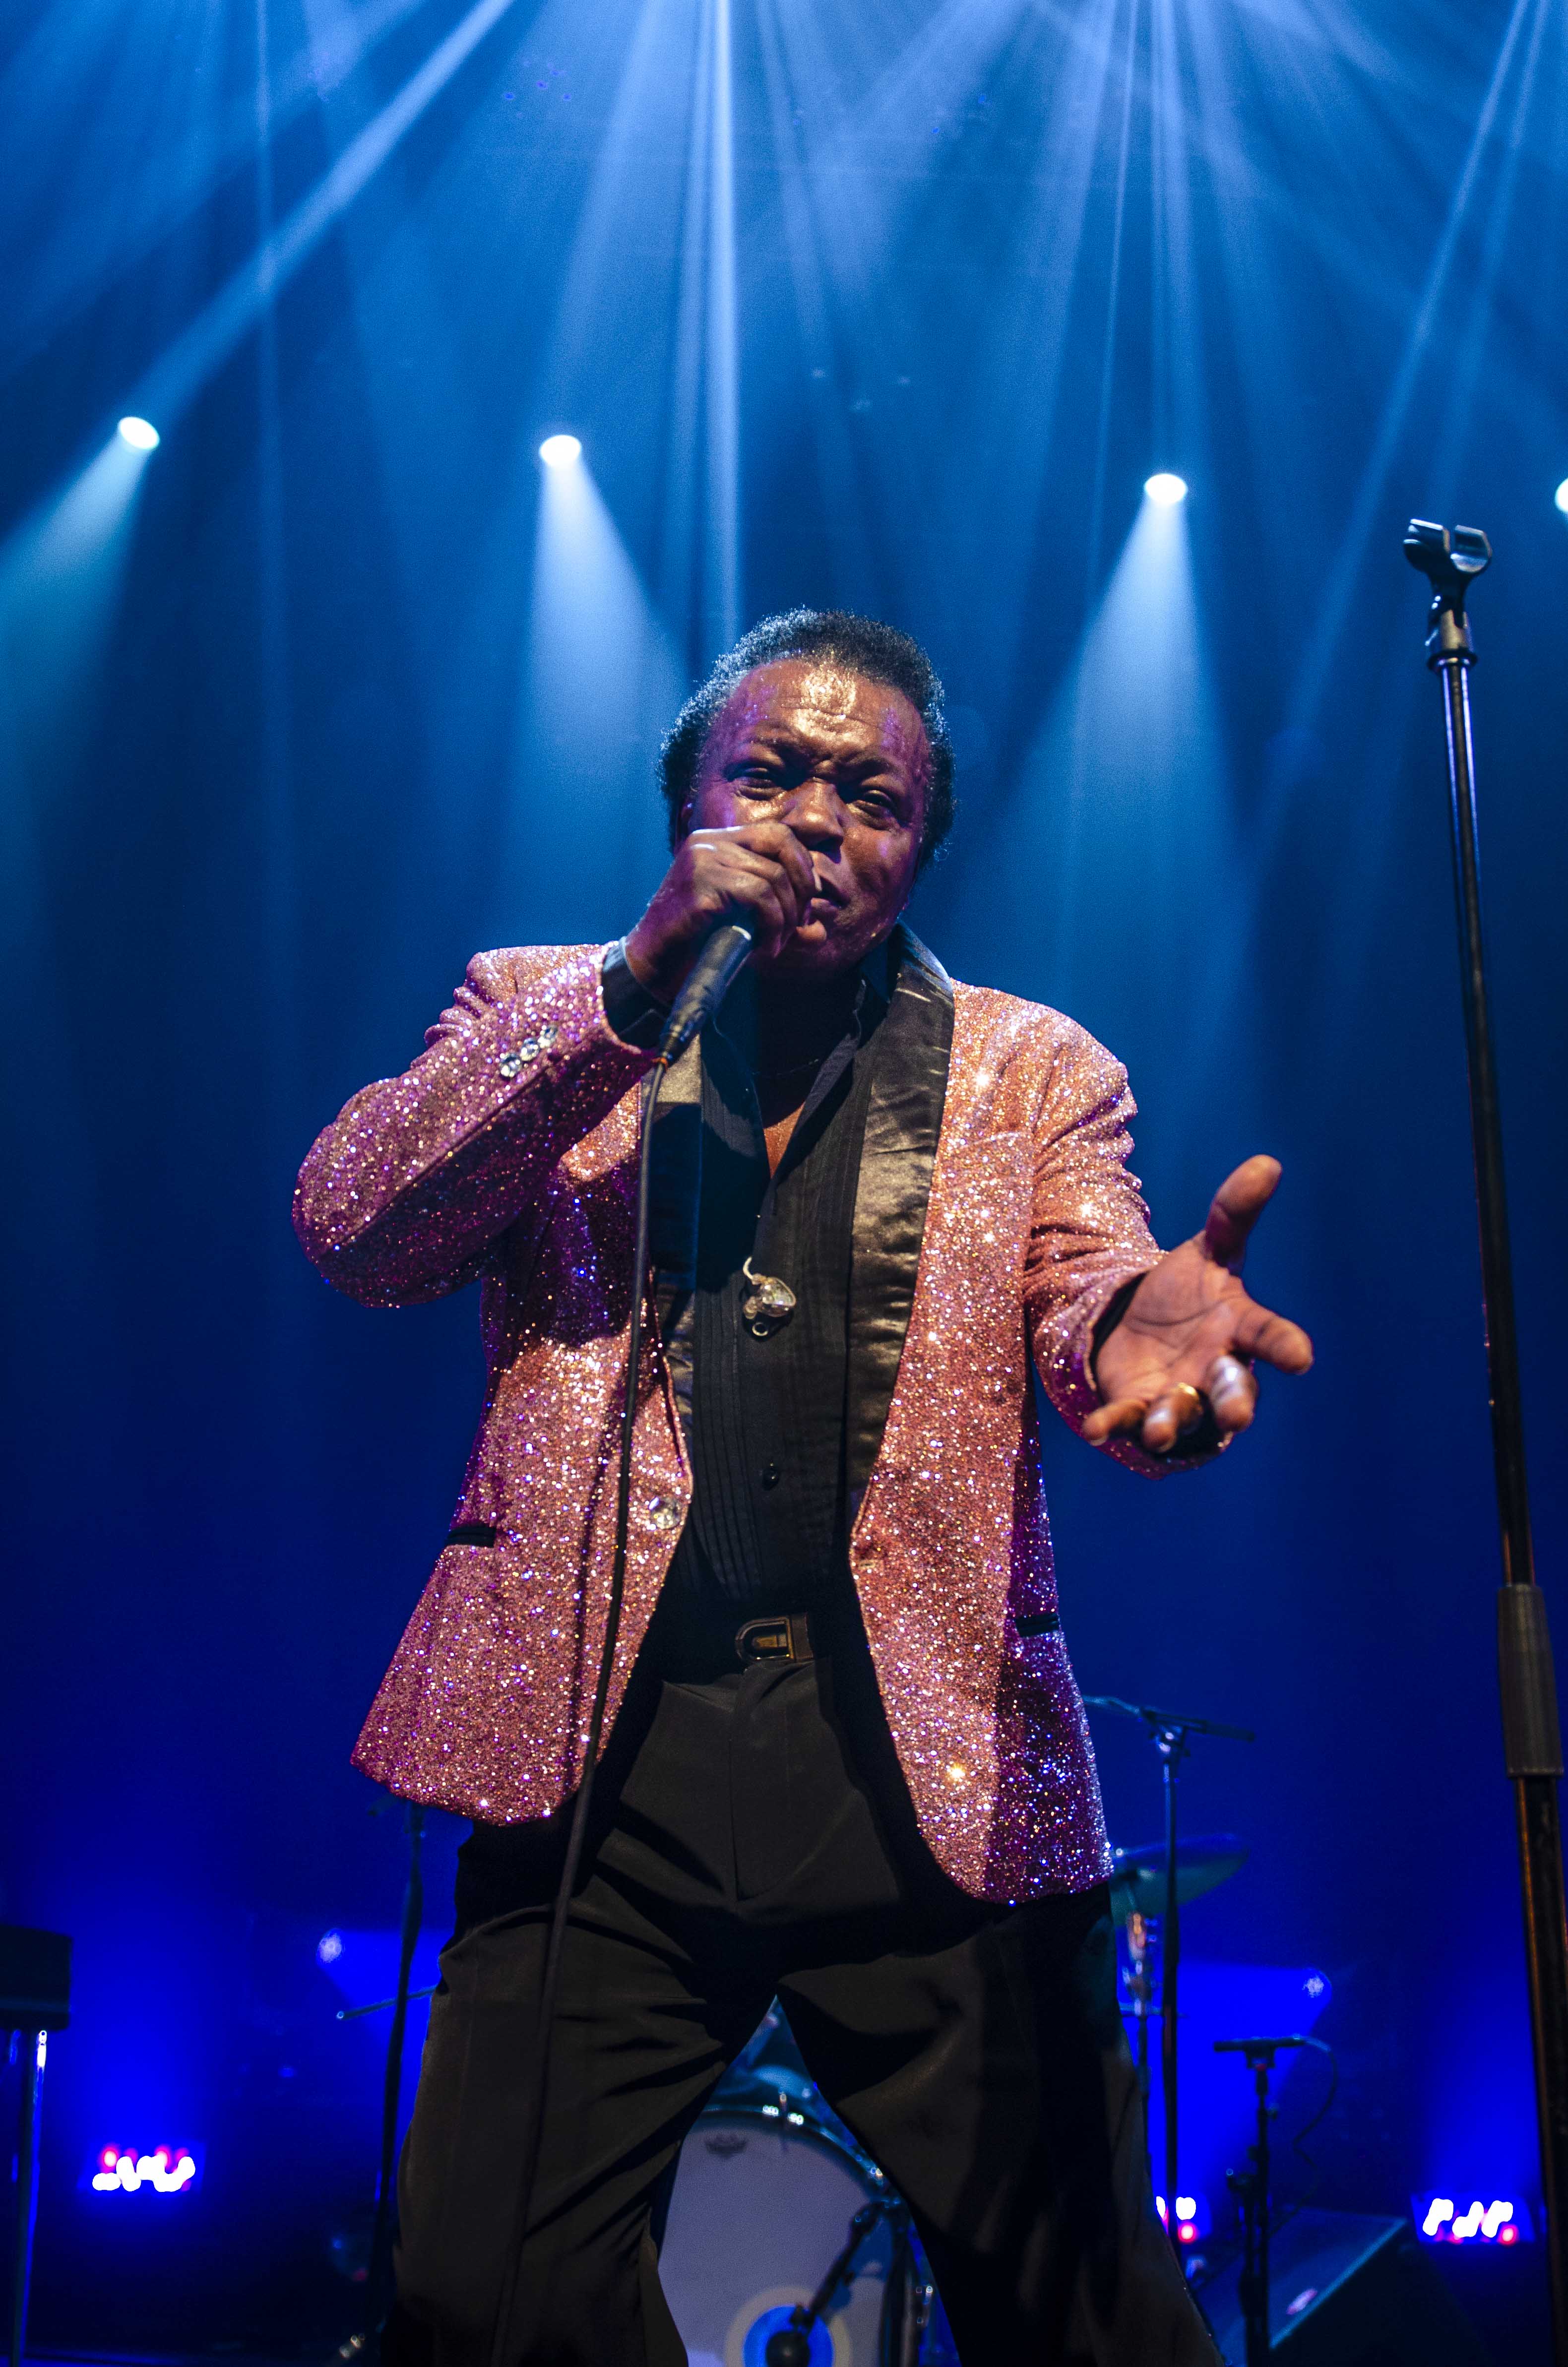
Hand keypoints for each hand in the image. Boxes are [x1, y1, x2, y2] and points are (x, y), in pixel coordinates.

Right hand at [623, 824, 817, 1003]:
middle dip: (802, 885)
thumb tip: (820, 932)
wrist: (654, 967)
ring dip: (786, 918)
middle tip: (799, 923)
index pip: (776, 833)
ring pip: (773, 877)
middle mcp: (707, 842)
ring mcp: (702, 859)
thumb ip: (781, 920)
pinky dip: (772, 927)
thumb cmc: (697, 945)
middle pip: (781, 843)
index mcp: (716, 841)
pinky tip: (764, 949)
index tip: (807, 901)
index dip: (802, 865)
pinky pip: (759, 897)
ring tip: (776, 944)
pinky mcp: (701, 885)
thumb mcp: (745, 924)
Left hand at [1083, 1156, 1312, 1456]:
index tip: (1302, 1357)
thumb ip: (1234, 1213)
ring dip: (1169, 1423)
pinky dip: (1113, 1424)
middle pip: (1232, 1391)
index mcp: (1240, 1329)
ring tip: (1158, 1432)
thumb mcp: (1210, 1249)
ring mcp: (1179, 1393)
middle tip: (1237, 1416)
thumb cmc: (1194, 1291)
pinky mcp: (1139, 1405)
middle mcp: (1215, 1369)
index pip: (1268, 1336)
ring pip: (1180, 1415)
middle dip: (1235, 1403)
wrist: (1148, 1328)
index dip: (1285, 1346)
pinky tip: (1093, 1428)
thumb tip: (1268, 1162)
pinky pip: (1127, 1419)